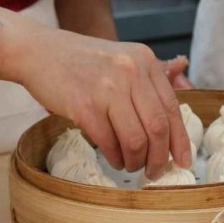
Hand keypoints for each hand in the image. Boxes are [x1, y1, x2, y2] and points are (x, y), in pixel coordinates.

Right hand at [11, 27, 191, 177]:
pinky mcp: (84, 106)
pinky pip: (109, 143)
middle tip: (155, 171)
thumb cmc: (81, 61)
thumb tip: (168, 131)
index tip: (183, 160)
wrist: (40, 52)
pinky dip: (115, 157)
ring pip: (136, 140)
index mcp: (145, 61)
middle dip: (160, 157)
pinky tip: (114, 158)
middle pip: (158, 128)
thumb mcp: (121, 61)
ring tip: (131, 164)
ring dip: (136, 161)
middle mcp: (131, 72)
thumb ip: (145, 86)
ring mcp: (108, 89)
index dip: (180, 139)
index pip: (172, 108)